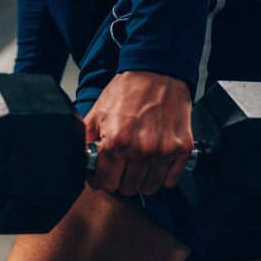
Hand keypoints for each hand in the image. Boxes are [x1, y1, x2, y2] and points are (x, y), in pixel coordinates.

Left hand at [84, 71, 193, 195]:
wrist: (158, 72)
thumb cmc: (128, 91)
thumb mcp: (97, 113)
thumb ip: (85, 142)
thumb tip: (79, 163)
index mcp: (116, 142)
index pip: (107, 184)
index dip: (106, 178)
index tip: (109, 170)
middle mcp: (140, 150)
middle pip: (128, 189)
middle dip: (124, 179)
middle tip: (125, 163)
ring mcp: (163, 151)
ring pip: (149, 188)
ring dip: (143, 179)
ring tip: (141, 161)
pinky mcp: (181, 149)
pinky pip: (170, 180)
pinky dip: (163, 175)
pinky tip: (157, 160)